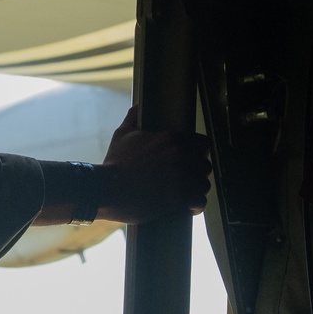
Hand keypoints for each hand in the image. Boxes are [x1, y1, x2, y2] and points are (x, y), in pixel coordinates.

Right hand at [98, 106, 211, 223]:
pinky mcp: (179, 199)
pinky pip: (200, 202)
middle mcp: (181, 157)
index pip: (204, 143)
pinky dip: (195, 205)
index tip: (192, 157)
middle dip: (197, 171)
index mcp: (171, 139)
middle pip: (205, 165)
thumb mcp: (122, 135)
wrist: (107, 189)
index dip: (199, 151)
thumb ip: (133, 118)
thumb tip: (137, 107)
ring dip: (196, 189)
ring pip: (204, 184)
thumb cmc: (115, 163)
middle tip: (186, 177)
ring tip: (185, 193)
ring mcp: (182, 179)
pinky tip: (187, 205)